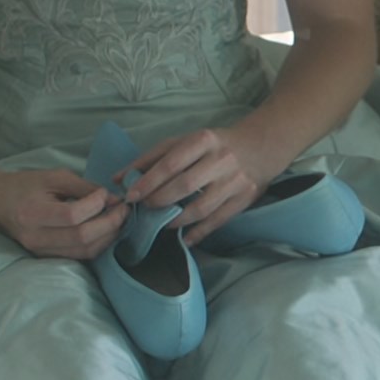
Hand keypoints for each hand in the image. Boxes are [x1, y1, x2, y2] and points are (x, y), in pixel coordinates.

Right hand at [0, 168, 124, 260]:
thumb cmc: (25, 185)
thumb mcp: (54, 178)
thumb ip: (84, 188)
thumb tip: (112, 200)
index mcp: (32, 213)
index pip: (72, 215)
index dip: (95, 205)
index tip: (105, 194)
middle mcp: (35, 237)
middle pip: (82, 238)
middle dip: (109, 224)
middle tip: (123, 210)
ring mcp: (40, 251)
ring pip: (84, 251)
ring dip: (107, 236)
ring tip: (117, 220)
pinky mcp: (47, 257)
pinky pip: (79, 255)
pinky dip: (97, 244)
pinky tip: (105, 230)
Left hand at [112, 126, 294, 243]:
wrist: (260, 147)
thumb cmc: (214, 145)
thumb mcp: (185, 141)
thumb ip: (152, 158)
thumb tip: (119, 179)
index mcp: (203, 140)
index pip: (170, 164)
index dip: (148, 182)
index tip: (131, 196)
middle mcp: (221, 160)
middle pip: (184, 186)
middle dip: (159, 201)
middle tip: (144, 210)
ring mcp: (235, 181)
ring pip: (200, 208)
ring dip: (175, 220)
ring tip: (161, 223)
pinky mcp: (244, 199)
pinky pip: (217, 221)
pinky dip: (198, 233)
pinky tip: (184, 239)